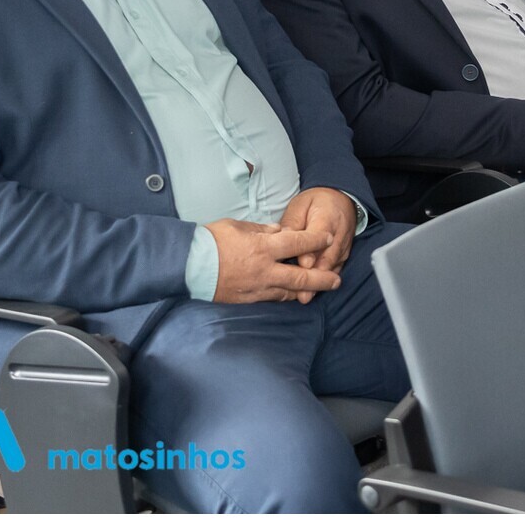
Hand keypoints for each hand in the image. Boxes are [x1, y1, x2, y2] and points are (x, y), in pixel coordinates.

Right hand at [207, 217, 340, 303]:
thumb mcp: (239, 226)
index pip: (297, 243)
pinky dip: (285, 297)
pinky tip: (291, 296)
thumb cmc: (211, 240)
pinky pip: (272, 299)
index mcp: (263, 247)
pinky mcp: (248, 299)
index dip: (316, 241)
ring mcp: (257, 288)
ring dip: (306, 291)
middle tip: (336, 280)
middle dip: (322, 279)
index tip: (328, 239)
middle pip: (301, 277)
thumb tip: (279, 231)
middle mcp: (265, 270)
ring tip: (318, 290)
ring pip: (288, 292)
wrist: (188, 265)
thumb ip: (262, 230)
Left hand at [280, 187, 356, 296]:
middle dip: (315, 275)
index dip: (312, 251)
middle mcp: (339, 235)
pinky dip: (323, 282)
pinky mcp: (343, 256)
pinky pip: (335, 271)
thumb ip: (293, 222)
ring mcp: (343, 248)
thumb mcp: (300, 205)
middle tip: (303, 292)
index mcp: (327, 217)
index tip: (303, 263)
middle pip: (328, 257)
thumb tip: (283, 237)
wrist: (340, 201)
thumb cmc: (314, 204)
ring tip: (305, 296)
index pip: (320, 237)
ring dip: (319, 283)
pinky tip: (311, 293)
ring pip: (332, 267)